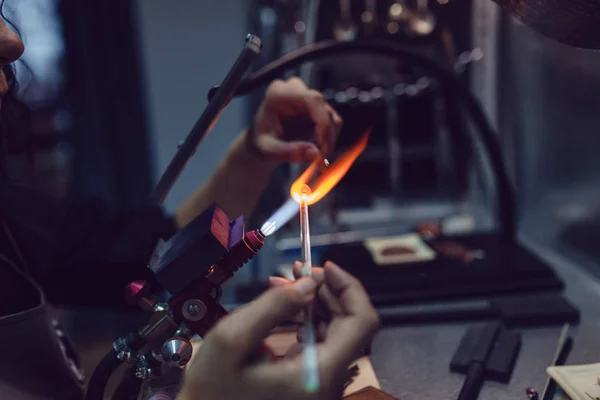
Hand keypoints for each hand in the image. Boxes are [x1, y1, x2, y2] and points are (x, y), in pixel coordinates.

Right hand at [177, 262, 379, 399]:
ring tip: (285, 284)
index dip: (350, 288)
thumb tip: (309, 283)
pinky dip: (305, 318)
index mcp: (318, 374)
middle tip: (299, 270)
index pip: (362, 323)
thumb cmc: (210, 388)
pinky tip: (283, 306)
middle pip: (350, 325)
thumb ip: (274, 306)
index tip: (325, 267)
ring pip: (335, 331)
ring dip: (314, 301)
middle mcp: (327, 381)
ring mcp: (319, 383)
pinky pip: (318, 342)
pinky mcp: (307, 381)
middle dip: (327, 290)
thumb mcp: (232, 339)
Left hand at [251, 77, 342, 162]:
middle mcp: (295, 90)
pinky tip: (318, 151)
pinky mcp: (317, 108)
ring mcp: (307, 97)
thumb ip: (289, 152)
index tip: (321, 145)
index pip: (313, 99)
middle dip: (327, 137)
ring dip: (329, 140)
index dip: (322, 122)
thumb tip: (314, 154)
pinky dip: (329, 139)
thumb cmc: (260, 142)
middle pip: (324, 109)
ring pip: (331, 117)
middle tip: (321, 161)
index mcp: (279, 93)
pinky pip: (332, 122)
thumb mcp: (268, 150)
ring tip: (318, 160)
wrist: (261, 142)